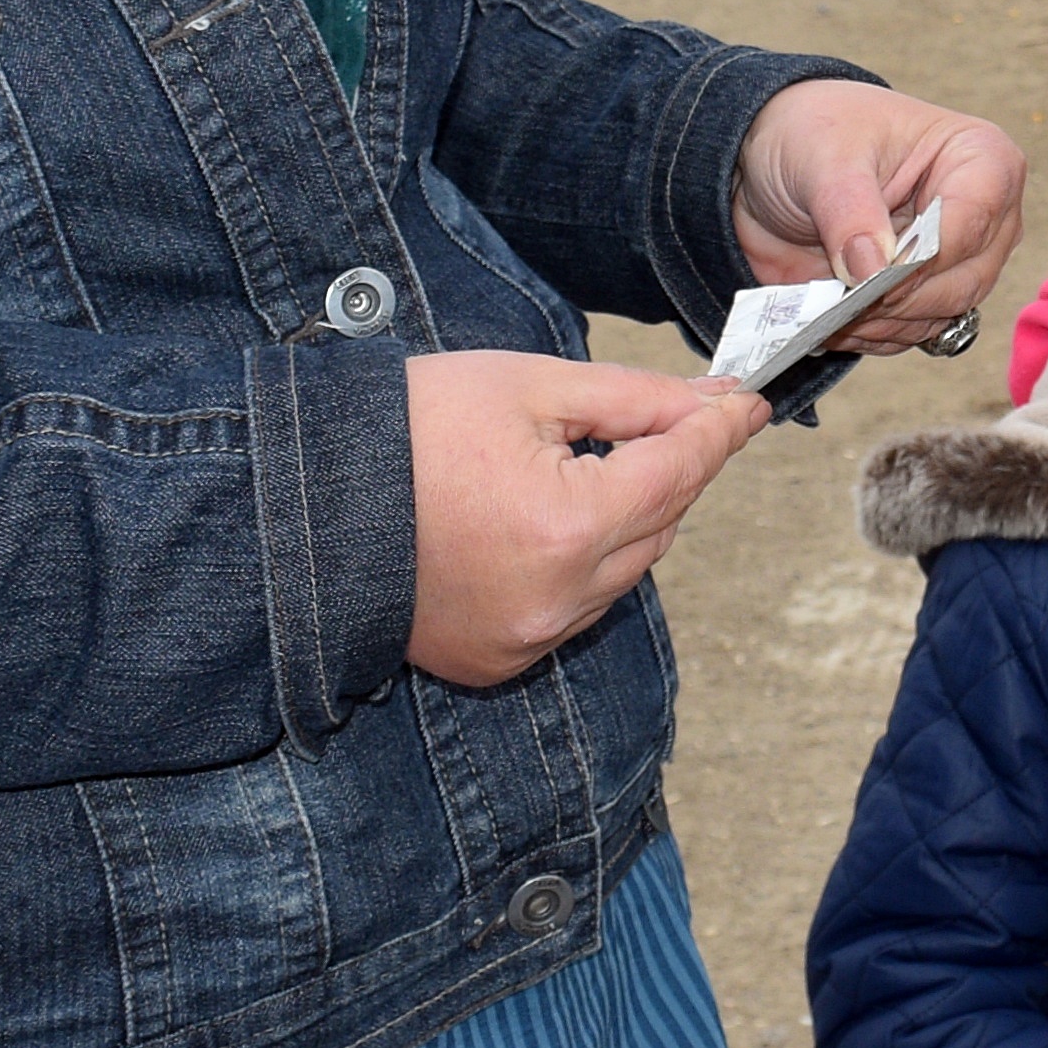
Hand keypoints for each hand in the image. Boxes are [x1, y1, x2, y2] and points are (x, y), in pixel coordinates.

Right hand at [403, 351, 762, 688]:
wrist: (300, 502)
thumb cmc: (404, 430)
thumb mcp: (527, 386)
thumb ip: (632, 398)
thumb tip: (707, 402)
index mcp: (567, 525)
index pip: (678, 471)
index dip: (718, 430)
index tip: (746, 403)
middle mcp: (557, 599)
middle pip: (659, 525)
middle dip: (668, 469)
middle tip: (669, 418)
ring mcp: (525, 638)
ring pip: (623, 574)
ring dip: (624, 521)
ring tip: (583, 467)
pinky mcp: (494, 662)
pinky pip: (573, 610)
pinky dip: (577, 567)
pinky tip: (538, 522)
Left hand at [738, 79, 1027, 354]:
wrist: (779, 165)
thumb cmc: (817, 134)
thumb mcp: (823, 158)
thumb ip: (848, 212)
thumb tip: (872, 271)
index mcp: (981, 158)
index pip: (974, 220)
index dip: (923, 256)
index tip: (870, 273)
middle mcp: (986, 214)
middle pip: (966, 279)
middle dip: (899, 297)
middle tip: (842, 298)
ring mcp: (961, 260)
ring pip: (942, 314)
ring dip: (881, 321)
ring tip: (827, 306)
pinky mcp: (929, 294)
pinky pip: (914, 332)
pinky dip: (872, 333)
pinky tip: (832, 317)